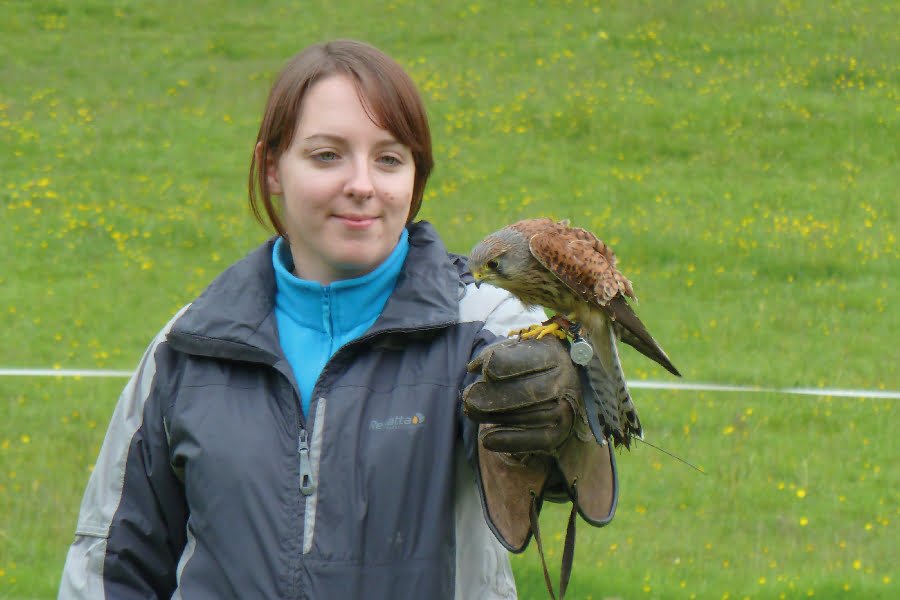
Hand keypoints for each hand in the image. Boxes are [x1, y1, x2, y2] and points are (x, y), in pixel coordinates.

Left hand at [463, 337, 578, 454]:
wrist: (559, 389)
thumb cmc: (530, 364)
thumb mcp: (516, 350)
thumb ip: (495, 353)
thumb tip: (473, 368)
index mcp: (555, 354)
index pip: (531, 359)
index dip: (507, 365)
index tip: (485, 371)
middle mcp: (565, 381)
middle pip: (530, 391)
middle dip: (496, 396)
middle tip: (468, 398)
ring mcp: (565, 409)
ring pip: (530, 416)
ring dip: (496, 417)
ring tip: (470, 412)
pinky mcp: (559, 433)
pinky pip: (535, 440)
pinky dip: (509, 441)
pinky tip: (486, 440)